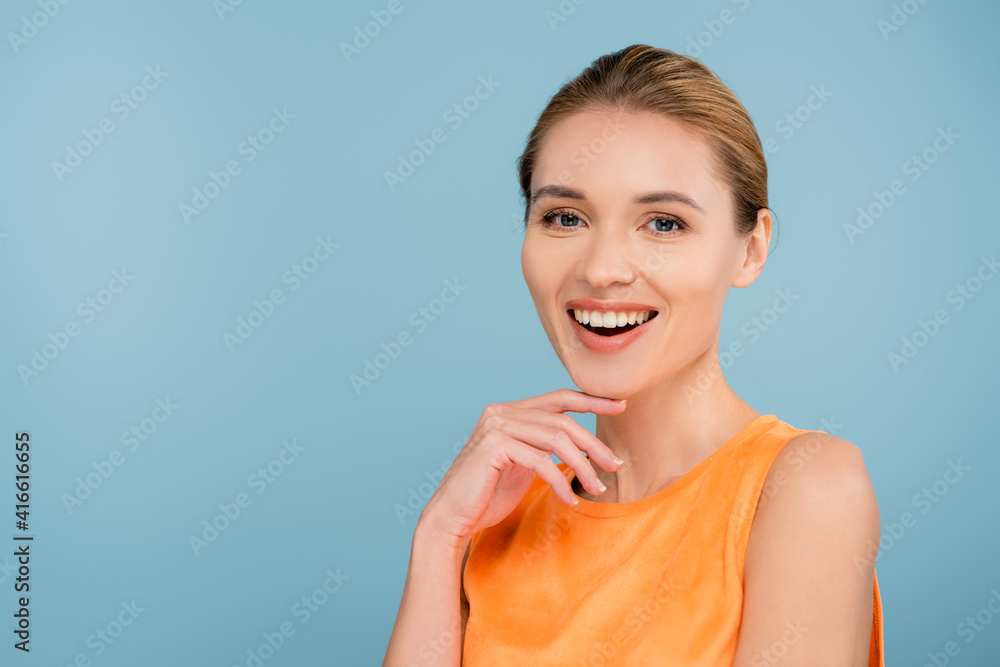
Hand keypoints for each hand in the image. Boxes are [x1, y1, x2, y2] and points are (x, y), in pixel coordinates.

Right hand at [418, 388, 625, 548]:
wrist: (452, 518)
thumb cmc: (487, 495)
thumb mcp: (523, 464)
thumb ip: (543, 447)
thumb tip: (580, 445)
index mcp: (509, 411)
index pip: (558, 398)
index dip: (591, 401)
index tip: (620, 406)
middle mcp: (501, 412)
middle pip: (562, 419)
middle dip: (594, 443)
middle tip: (616, 464)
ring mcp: (496, 426)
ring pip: (556, 438)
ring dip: (584, 464)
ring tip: (598, 487)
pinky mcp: (494, 446)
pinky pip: (541, 460)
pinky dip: (561, 482)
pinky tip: (570, 499)